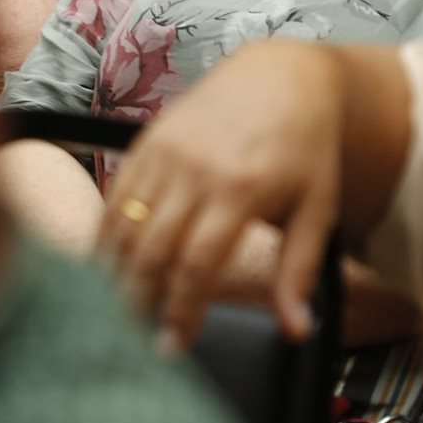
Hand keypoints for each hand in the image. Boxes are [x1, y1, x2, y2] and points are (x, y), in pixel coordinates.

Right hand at [98, 41, 346, 346]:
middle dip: (139, 300)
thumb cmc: (305, 147)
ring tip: (116, 308)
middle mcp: (198, 168)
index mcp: (243, 189)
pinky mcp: (148, 139)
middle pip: (152, 249)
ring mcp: (167, 151)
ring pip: (124, 223)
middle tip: (135, 335)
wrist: (281, 76)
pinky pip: (115, 192)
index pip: (199, 264)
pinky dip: (105, 232)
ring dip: (115, 271)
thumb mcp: (317, 208)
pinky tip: (106, 263)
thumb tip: (296, 330)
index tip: (172, 346)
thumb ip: (300, 271)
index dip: (181, 311)